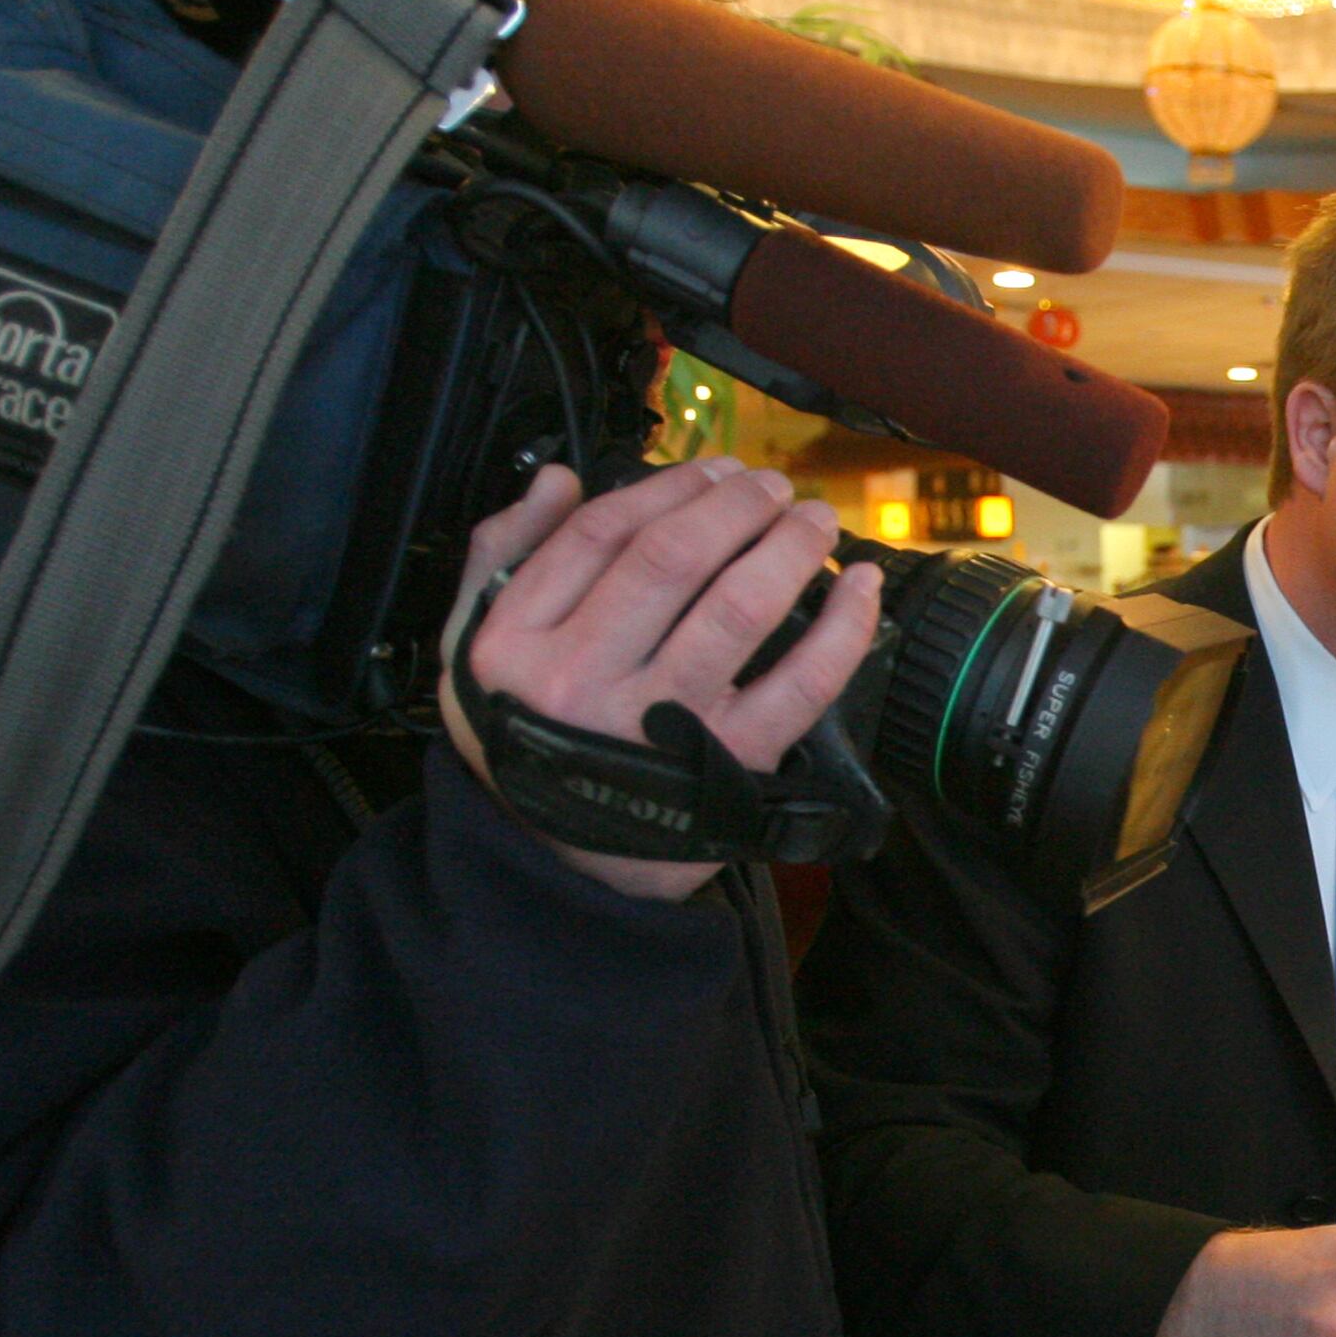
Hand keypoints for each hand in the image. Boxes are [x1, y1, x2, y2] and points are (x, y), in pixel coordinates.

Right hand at [439, 459, 881, 902]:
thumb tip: (559, 478)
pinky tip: (861, 588)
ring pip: (739, 606)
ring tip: (813, 519)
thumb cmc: (525, 743)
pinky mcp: (729, 767)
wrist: (551, 866)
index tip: (711, 470)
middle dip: (736, 503)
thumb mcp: (475, 652)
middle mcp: (582, 681)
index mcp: (517, 643)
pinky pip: (802, 684)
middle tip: (772, 486)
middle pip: (673, 556)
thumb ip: (505, 556)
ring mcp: (659, 726)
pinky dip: (843, 628)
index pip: (599, 532)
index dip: (667, 485)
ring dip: (790, 547)